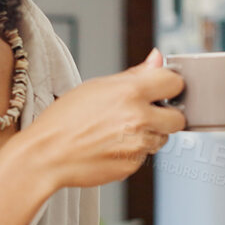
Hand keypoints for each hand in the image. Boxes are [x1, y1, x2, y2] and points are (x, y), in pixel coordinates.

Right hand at [13, 49, 185, 188]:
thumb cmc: (65, 119)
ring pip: (161, 139)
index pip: (175, 83)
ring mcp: (137, 145)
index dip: (169, 86)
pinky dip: (133, 152)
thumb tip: (157, 59)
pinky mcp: (132, 165)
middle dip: (166, 116)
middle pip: (178, 118)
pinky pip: (144, 156)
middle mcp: (139, 119)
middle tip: (145, 114)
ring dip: (149, 135)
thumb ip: (135, 74)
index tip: (162, 90)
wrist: (46, 154)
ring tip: (118, 131)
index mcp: (131, 92)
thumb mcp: (97, 86)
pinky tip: (111, 146)